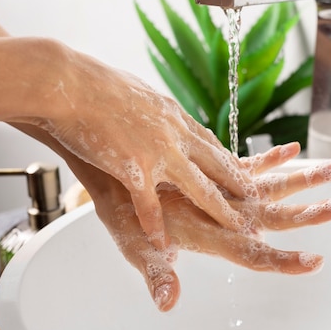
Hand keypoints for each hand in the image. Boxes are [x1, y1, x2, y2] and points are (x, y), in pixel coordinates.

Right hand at [27, 41, 261, 248]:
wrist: (71, 84)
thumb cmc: (97, 84)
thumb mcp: (139, 93)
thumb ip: (153, 111)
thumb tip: (156, 111)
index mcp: (175, 115)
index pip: (210, 143)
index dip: (229, 161)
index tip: (245, 173)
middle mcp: (175, 134)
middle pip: (217, 165)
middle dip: (241, 185)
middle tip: (258, 201)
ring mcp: (159, 152)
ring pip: (200, 187)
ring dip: (221, 209)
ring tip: (239, 226)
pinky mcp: (134, 168)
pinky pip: (150, 206)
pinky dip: (156, 227)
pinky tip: (163, 245)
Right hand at [66, 143, 330, 310]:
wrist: (116, 185)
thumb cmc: (124, 217)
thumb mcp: (137, 246)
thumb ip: (156, 272)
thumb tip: (167, 302)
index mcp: (215, 237)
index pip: (257, 256)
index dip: (285, 262)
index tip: (316, 263)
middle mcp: (229, 218)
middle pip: (281, 220)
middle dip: (315, 212)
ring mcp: (228, 197)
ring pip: (275, 189)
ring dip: (305, 178)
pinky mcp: (219, 177)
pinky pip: (253, 167)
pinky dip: (272, 158)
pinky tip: (291, 149)